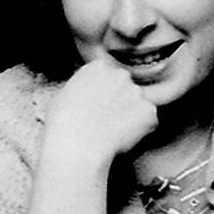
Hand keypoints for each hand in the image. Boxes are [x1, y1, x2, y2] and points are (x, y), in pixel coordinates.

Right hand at [44, 59, 160, 170]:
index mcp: (98, 67)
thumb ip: (82, 89)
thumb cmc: (63, 124)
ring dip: (131, 116)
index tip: (97, 105)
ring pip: (138, 105)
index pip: (107, 75)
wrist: (77, 146)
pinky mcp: (150, 113)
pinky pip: (149, 122)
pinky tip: (123, 139)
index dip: (102, 92)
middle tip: (107, 119)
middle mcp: (121, 75)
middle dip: (120, 100)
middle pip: (125, 87)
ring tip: (113, 132)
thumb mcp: (63, 95)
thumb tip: (87, 96)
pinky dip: (141, 131)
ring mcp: (138, 94)